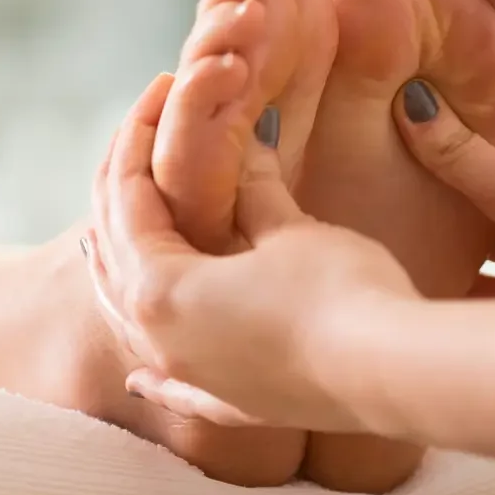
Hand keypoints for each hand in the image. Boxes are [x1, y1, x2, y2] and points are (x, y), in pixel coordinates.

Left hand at [86, 73, 417, 431]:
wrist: (390, 372)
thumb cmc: (338, 291)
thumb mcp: (289, 229)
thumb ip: (253, 192)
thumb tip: (248, 149)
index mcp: (158, 288)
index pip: (129, 199)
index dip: (140, 138)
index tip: (159, 91)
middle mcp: (158, 338)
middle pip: (116, 255)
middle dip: (123, 191)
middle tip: (138, 141)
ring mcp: (189, 378)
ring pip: (129, 320)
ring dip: (116, 274)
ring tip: (103, 240)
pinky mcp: (228, 403)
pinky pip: (173, 387)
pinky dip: (152, 381)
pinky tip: (138, 383)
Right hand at [393, 84, 494, 293]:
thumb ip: (467, 159)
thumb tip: (413, 102)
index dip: (467, 95)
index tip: (411, 85)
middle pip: (486, 165)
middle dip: (439, 160)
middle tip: (380, 142)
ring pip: (476, 220)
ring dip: (437, 218)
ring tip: (382, 201)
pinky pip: (472, 270)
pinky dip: (442, 267)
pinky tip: (402, 261)